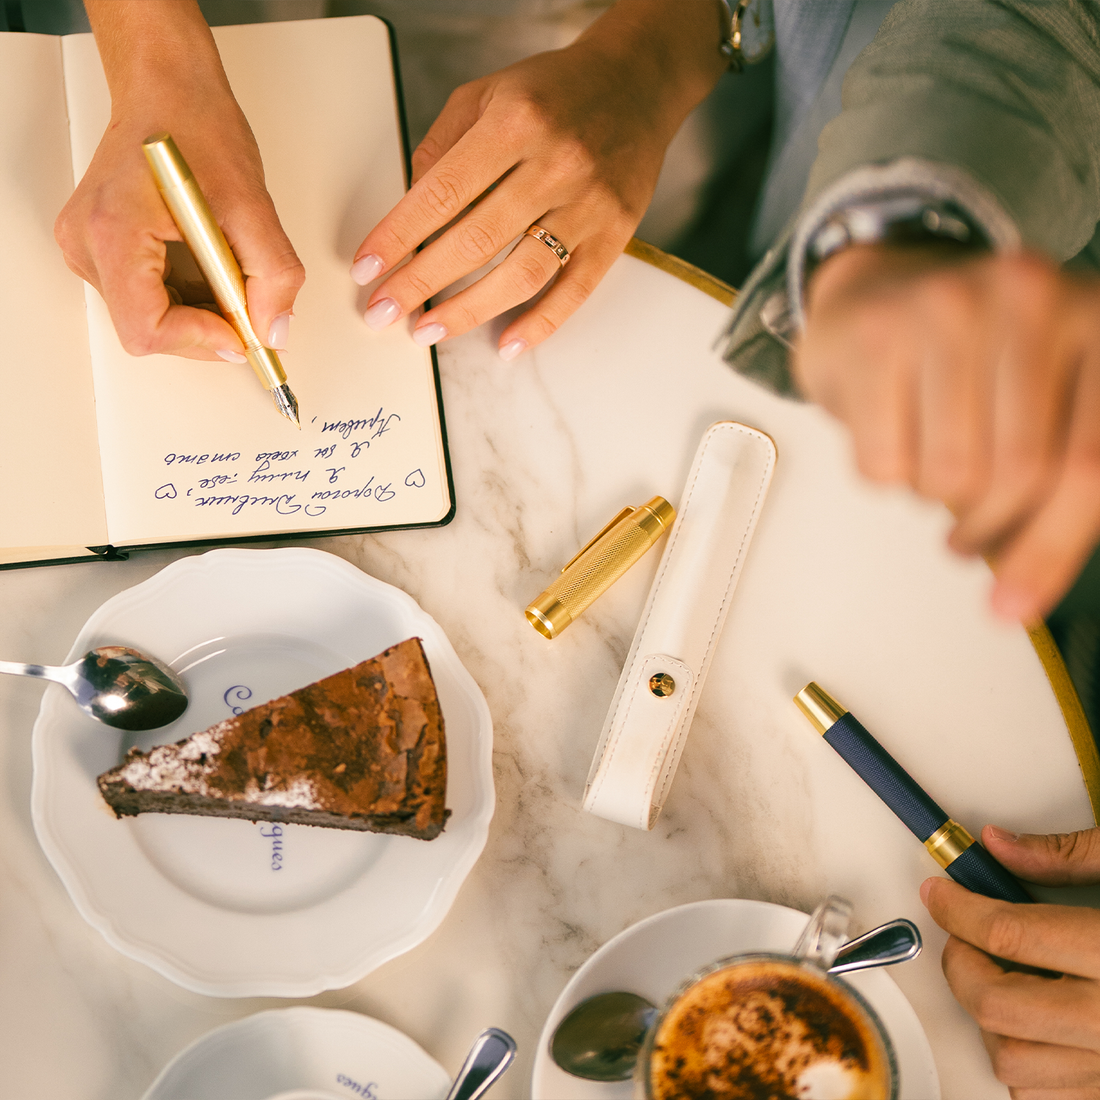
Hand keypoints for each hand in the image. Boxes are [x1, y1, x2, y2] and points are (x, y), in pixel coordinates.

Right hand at [54, 0, 303, 360]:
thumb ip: (272, 274)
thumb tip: (273, 328)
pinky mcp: (100, 249)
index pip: (146, 328)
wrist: (167, 86)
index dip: (200, 340)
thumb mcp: (251, 203)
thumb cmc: (194, 124)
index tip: (240, 331)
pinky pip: (146, 297)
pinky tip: (205, 264)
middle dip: (206, 327)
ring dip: (198, 312)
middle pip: (148, 330)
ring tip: (224, 267)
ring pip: (149, 318)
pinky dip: (186, 296)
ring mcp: (89, 247)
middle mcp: (88, 243)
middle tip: (247, 302)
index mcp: (114, 231)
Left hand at [350, 0, 726, 358]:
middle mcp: (554, 165)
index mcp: (514, 123)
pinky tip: (505, 345)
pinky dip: (539, 324)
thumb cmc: (553, 91)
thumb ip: (442, 148)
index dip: (399, 236)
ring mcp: (588, 204)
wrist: (637, 84)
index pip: (442, 193)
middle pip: (476, 241)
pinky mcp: (615, 234)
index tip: (367, 268)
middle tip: (384, 312)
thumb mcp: (486, 95)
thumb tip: (407, 213)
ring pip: (521, 274)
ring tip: (429, 331)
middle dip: (421, 283)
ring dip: (469, 311)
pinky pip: (574, 291)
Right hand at [796, 244, 1099, 621]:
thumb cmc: (968, 357)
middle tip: (967, 536)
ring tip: (930, 466)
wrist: (878, 288)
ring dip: (931, 498)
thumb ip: (1058, 489)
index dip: (1052, 548)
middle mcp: (1030, 298)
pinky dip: (883, 475)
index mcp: (1098, 319)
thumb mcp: (1046, 403)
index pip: (1087, 463)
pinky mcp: (876, 335)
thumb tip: (1016, 597)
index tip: (1016, 606)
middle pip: (1016, 474)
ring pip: (946, 474)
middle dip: (984, 527)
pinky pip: (882, 463)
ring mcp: (949, 308)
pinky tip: (891, 437)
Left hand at [922, 825, 1099, 1095]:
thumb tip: (997, 844)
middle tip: (963, 935)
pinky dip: (1031, 1067)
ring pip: (1017, 1064)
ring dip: (992, 1020)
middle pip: (998, 1006)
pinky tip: (1041, 1026)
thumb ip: (1070, 856)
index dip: (958, 908)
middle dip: (962, 964)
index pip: (1008, 935)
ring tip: (1003, 980)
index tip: (940, 893)